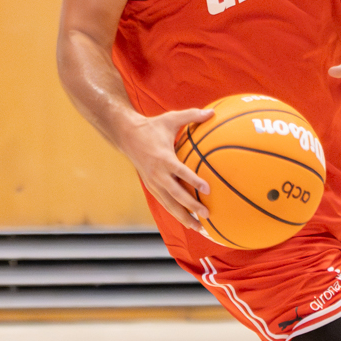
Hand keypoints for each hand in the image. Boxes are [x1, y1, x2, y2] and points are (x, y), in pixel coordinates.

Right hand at [115, 106, 214, 228]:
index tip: (208, 190)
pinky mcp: (151, 188)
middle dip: (192, 207)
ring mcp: (153, 183)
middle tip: (207, 215)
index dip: (194, 181)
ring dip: (185, 217)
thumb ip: (192, 116)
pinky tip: (189, 222)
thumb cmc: (152, 127)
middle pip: (176, 195)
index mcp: (164, 158)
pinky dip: (177, 214)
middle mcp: (158, 174)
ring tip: (201, 229)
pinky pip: (165, 204)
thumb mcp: (171, 118)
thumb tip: (213, 112)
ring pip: (170, 205)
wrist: (126, 136)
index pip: (181, 172)